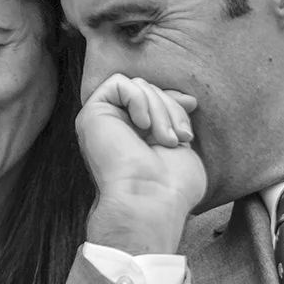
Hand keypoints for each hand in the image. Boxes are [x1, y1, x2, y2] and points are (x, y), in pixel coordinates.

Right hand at [77, 74, 204, 254]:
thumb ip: (178, 120)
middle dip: (170, 108)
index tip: (192, 107)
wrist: (151, 199)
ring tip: (164, 140)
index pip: (156, 99)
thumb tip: (187, 98)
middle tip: (178, 138)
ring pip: (137, 85)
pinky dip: (138, 99)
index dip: (174, 101)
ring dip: (159, 108)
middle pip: (149, 89)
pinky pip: (118, 83)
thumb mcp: (182, 145)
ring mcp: (104, 122)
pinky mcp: (91, 114)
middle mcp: (119, 128)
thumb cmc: (171, 186)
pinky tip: (142, 126)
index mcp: (138, 137)